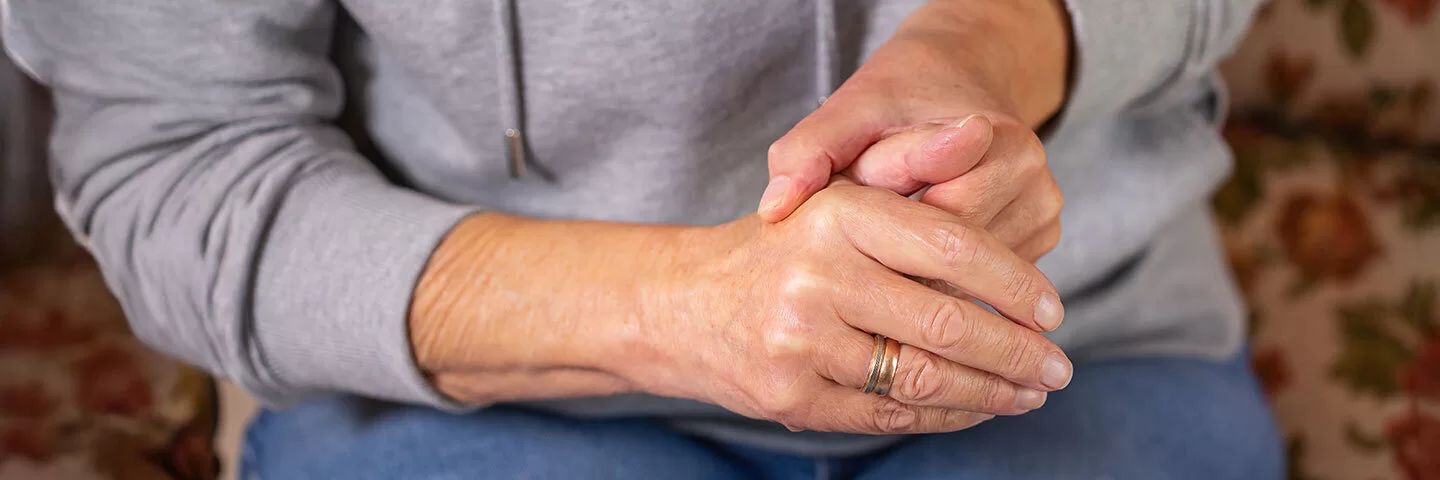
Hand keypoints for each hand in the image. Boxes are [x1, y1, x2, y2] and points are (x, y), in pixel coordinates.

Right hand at [620, 179, 1071, 433]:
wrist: (681, 303)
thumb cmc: (781, 247)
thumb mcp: (836, 198)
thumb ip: (911, 181)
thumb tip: (988, 168)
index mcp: (836, 214)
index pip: (953, 248)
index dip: (1015, 283)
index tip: (1053, 310)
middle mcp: (816, 276)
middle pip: (948, 323)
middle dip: (1018, 352)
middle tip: (1058, 366)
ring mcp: (801, 343)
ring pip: (925, 377)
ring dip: (992, 391)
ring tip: (1030, 392)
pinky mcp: (793, 397)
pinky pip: (890, 413)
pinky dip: (946, 414)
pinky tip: (977, 406)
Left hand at [760, 0, 1070, 263]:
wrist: (957, 80)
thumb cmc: (895, 100)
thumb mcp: (846, 112)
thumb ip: (808, 152)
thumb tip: (775, 208)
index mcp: (998, 144)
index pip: (932, 225)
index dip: (876, 227)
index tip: (850, 209)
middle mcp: (1034, 185)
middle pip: (951, 263)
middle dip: (894, 255)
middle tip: (859, 234)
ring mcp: (1043, 220)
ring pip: (966, 284)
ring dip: (915, 270)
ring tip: (885, 237)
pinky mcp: (1038, 245)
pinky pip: (980, 286)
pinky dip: (939, 277)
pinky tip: (910, 257)